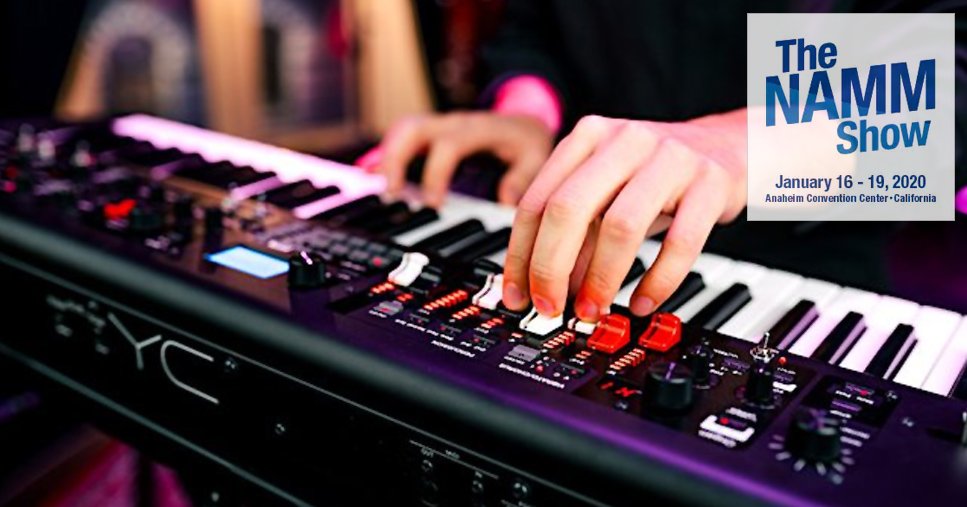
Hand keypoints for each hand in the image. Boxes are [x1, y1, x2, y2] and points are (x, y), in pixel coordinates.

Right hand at [357, 112, 553, 206]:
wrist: (524, 119)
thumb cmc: (527, 142)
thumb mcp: (536, 157)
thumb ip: (523, 178)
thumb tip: (504, 203)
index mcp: (477, 129)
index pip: (448, 145)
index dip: (436, 173)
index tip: (432, 204)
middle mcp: (452, 123)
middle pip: (413, 129)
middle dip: (396, 160)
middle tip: (392, 195)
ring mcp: (438, 126)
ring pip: (402, 130)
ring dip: (386, 157)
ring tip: (380, 190)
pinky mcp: (430, 134)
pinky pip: (400, 138)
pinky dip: (384, 155)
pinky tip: (369, 176)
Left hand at [501, 111, 747, 320]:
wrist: (731, 145)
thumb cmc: (658, 173)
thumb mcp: (609, 188)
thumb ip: (577, 231)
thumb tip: (544, 287)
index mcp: (588, 137)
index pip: (538, 201)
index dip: (521, 255)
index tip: (517, 295)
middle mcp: (624, 141)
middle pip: (568, 209)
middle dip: (550, 268)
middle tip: (549, 307)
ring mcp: (670, 159)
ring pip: (620, 227)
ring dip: (600, 280)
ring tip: (593, 310)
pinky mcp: (710, 183)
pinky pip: (680, 243)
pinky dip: (658, 282)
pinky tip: (643, 303)